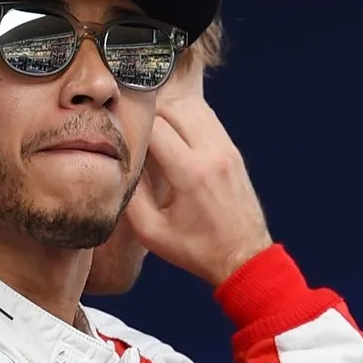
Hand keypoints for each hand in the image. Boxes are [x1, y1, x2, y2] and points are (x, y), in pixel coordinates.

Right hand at [124, 93, 272, 286]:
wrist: (242, 257)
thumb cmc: (195, 249)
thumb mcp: (151, 232)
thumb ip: (131, 195)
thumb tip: (119, 164)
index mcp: (191, 174)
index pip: (155, 128)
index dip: (132, 128)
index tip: (121, 139)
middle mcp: (212, 154)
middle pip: (173, 108)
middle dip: (149, 116)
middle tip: (134, 133)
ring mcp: (227, 148)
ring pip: (192, 106)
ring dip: (168, 112)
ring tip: (153, 132)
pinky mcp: (233, 150)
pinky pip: (207, 116)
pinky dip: (186, 117)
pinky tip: (174, 135)